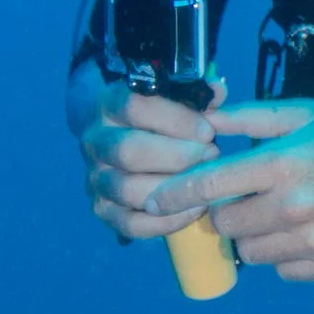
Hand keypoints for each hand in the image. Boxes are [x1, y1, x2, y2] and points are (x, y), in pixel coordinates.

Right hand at [79, 80, 227, 240]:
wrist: (117, 134)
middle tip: (211, 156)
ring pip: (127, 189)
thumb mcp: (172, 95)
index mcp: (109, 105)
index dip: (175, 119)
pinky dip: (165, 221)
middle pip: (128, 151)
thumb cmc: (157, 114)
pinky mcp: (103, 208)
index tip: (208, 130)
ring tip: (204, 183)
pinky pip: (129, 223)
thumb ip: (195, 93)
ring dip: (172, 189)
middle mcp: (95, 141)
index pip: (133, 107)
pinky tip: (195, 209)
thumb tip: (218, 90)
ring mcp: (96, 177)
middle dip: (177, 157)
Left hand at [148, 98, 313, 282]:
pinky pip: (284, 271)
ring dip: (255, 237)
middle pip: (225, 225)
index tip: (154, 201)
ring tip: (280, 215)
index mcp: (283, 163)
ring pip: (250, 253)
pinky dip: (286, 256)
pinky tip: (308, 232)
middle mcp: (295, 205)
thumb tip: (199, 118)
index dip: (174, 195)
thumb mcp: (305, 112)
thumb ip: (248, 117)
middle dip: (226, 212)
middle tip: (246, 199)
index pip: (208, 186)